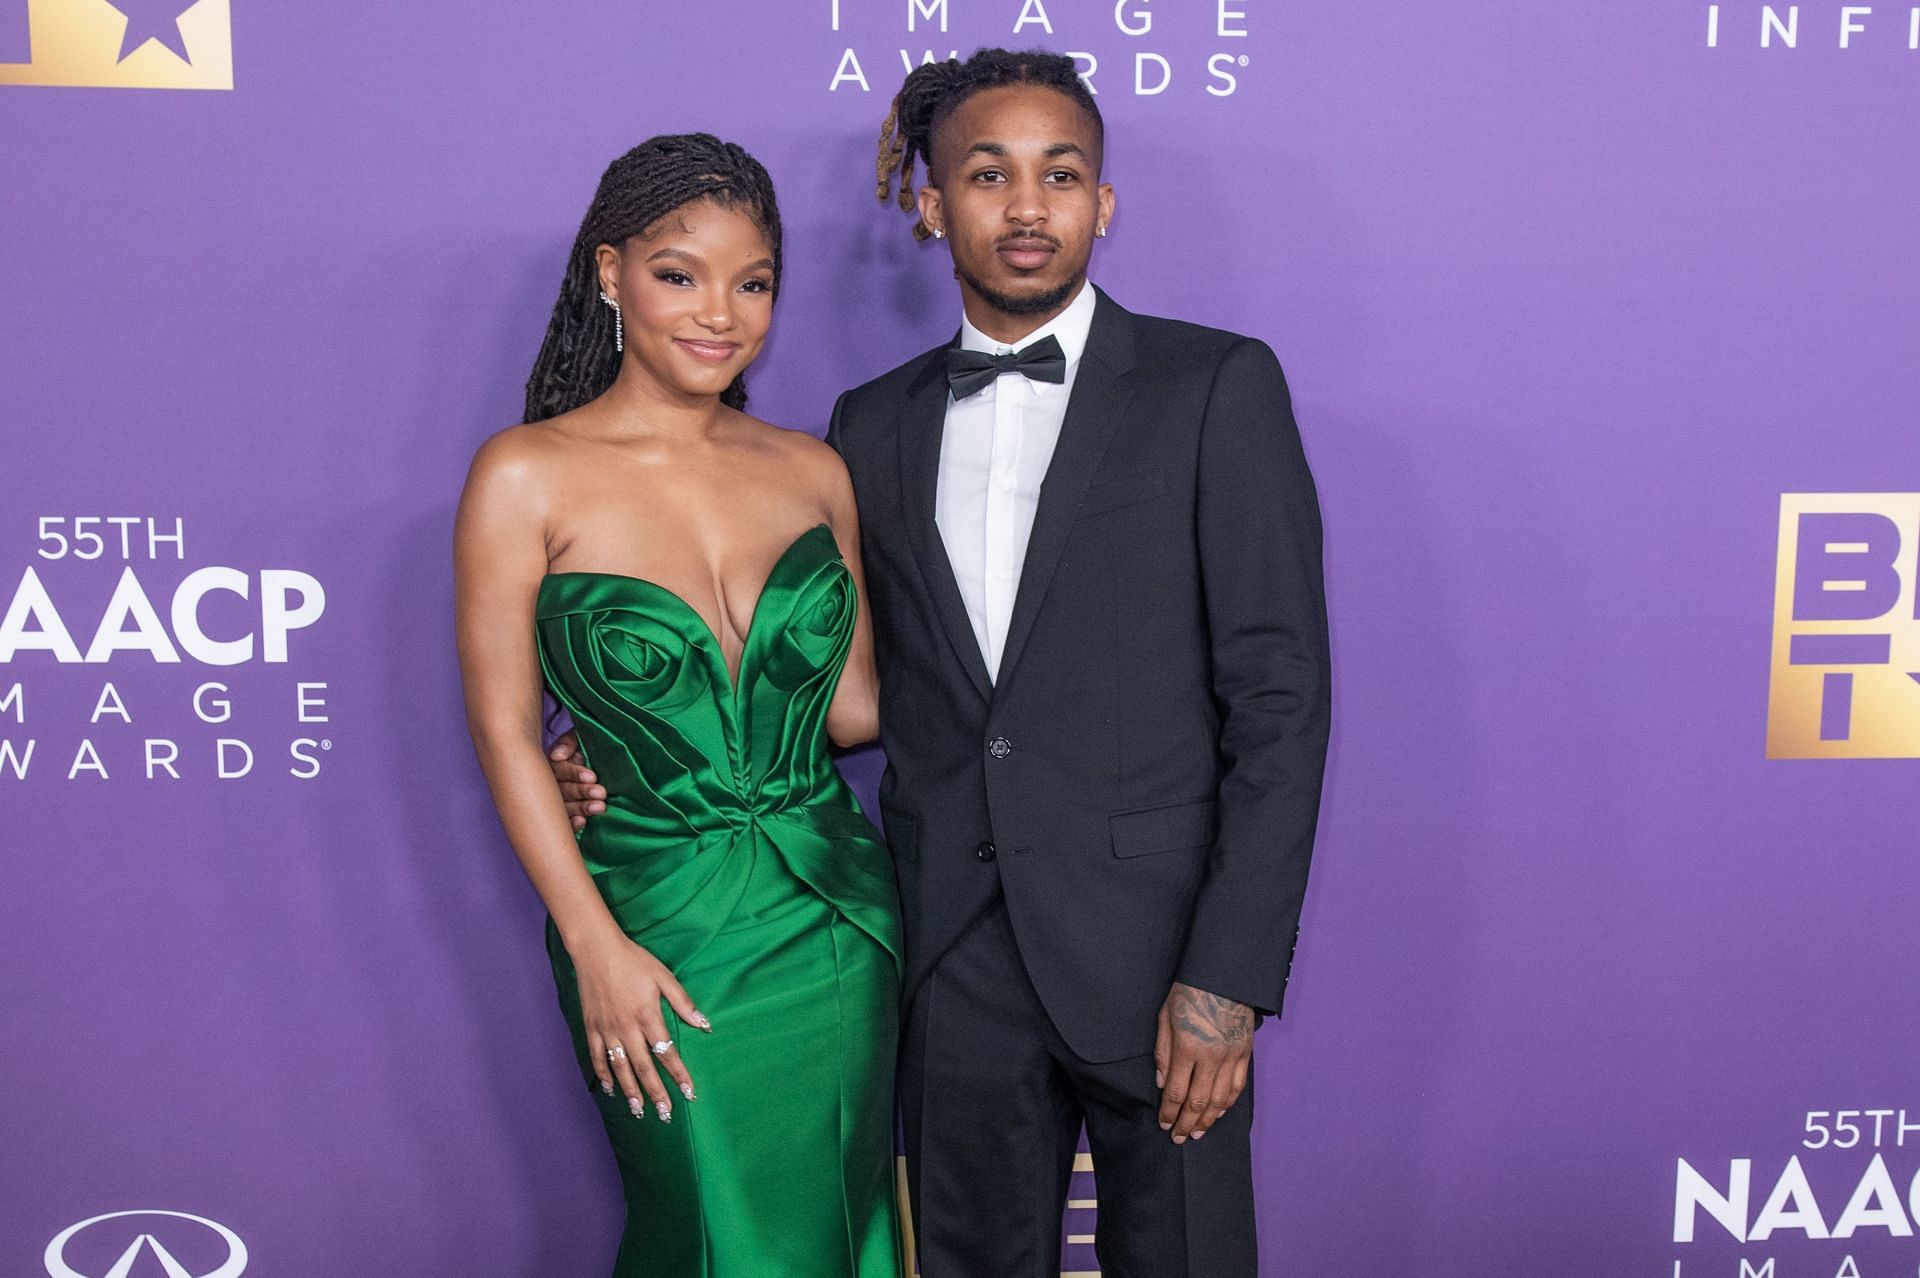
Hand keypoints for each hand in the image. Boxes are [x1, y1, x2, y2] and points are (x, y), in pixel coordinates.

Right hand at [547, 731, 604, 829]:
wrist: (602, 756)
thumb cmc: (588, 745)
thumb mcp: (580, 736)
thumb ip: (569, 742)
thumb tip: (556, 756)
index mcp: (554, 765)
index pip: (560, 769)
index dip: (574, 773)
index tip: (592, 776)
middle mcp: (553, 784)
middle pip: (563, 790)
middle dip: (582, 791)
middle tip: (601, 793)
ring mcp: (559, 801)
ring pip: (565, 807)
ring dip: (581, 808)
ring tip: (600, 807)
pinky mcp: (569, 815)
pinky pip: (566, 822)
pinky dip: (572, 824)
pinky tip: (583, 822)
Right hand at [574, 929, 712, 1122]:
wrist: (597, 951)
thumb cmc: (634, 961)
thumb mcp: (663, 977)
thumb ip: (682, 1002)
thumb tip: (704, 1024)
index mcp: (647, 1016)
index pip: (666, 1052)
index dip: (678, 1074)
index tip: (689, 1093)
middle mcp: (627, 1028)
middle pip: (644, 1068)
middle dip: (656, 1093)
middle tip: (665, 1114)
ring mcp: (607, 1030)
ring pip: (620, 1068)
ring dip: (631, 1091)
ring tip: (639, 1111)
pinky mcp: (591, 1028)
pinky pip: (597, 1057)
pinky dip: (603, 1075)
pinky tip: (610, 1090)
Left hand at [1154, 982, 1254, 1143]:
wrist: (1223, 976)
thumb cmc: (1188, 994)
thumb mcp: (1165, 1018)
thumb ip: (1163, 1053)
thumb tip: (1163, 1084)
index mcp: (1188, 1048)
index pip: (1177, 1091)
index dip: (1169, 1112)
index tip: (1164, 1124)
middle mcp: (1211, 1057)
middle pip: (1198, 1101)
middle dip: (1187, 1123)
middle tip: (1178, 1138)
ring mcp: (1231, 1056)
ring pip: (1220, 1099)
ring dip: (1208, 1119)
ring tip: (1198, 1133)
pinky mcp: (1245, 1053)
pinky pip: (1237, 1086)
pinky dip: (1228, 1104)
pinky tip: (1218, 1113)